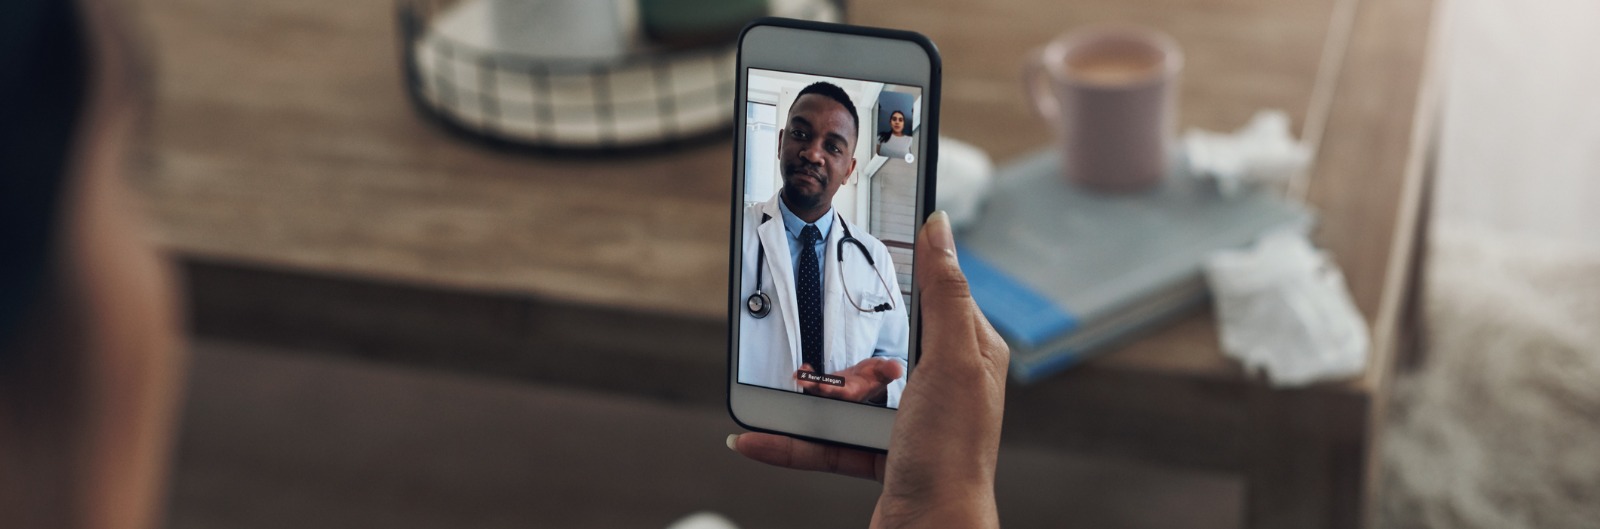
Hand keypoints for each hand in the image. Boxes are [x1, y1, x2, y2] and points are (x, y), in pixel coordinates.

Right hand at [730, 210, 1009, 528]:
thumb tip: (941, 228)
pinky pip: (827, 438)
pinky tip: (758, 437)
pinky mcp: (880, 456)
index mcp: (968, 354)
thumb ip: (944, 294)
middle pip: (881, 342)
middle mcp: (942, 386)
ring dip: (808, 392)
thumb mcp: (951, 361)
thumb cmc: (952, 456)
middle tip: (809, 326)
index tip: (864, 244)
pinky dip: (792, 439)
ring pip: (848, 392)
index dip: (903, 270)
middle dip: (841, 340)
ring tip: (773, 383)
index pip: (935, 295)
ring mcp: (909, 423)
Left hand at [796, 358, 903, 403]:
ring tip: (799, 375)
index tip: (825, 385)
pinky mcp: (826, 384)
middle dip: (815, 388)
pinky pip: (815, 382)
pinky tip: (802, 369)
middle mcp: (842, 394)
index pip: (846, 393)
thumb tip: (897, 368)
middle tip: (805, 382)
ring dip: (808, 382)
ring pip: (818, 389)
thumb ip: (889, 370)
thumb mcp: (884, 371)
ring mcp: (833, 390)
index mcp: (857, 392)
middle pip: (827, 393)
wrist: (868, 379)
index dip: (835, 389)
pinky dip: (808, 375)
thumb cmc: (877, 375)